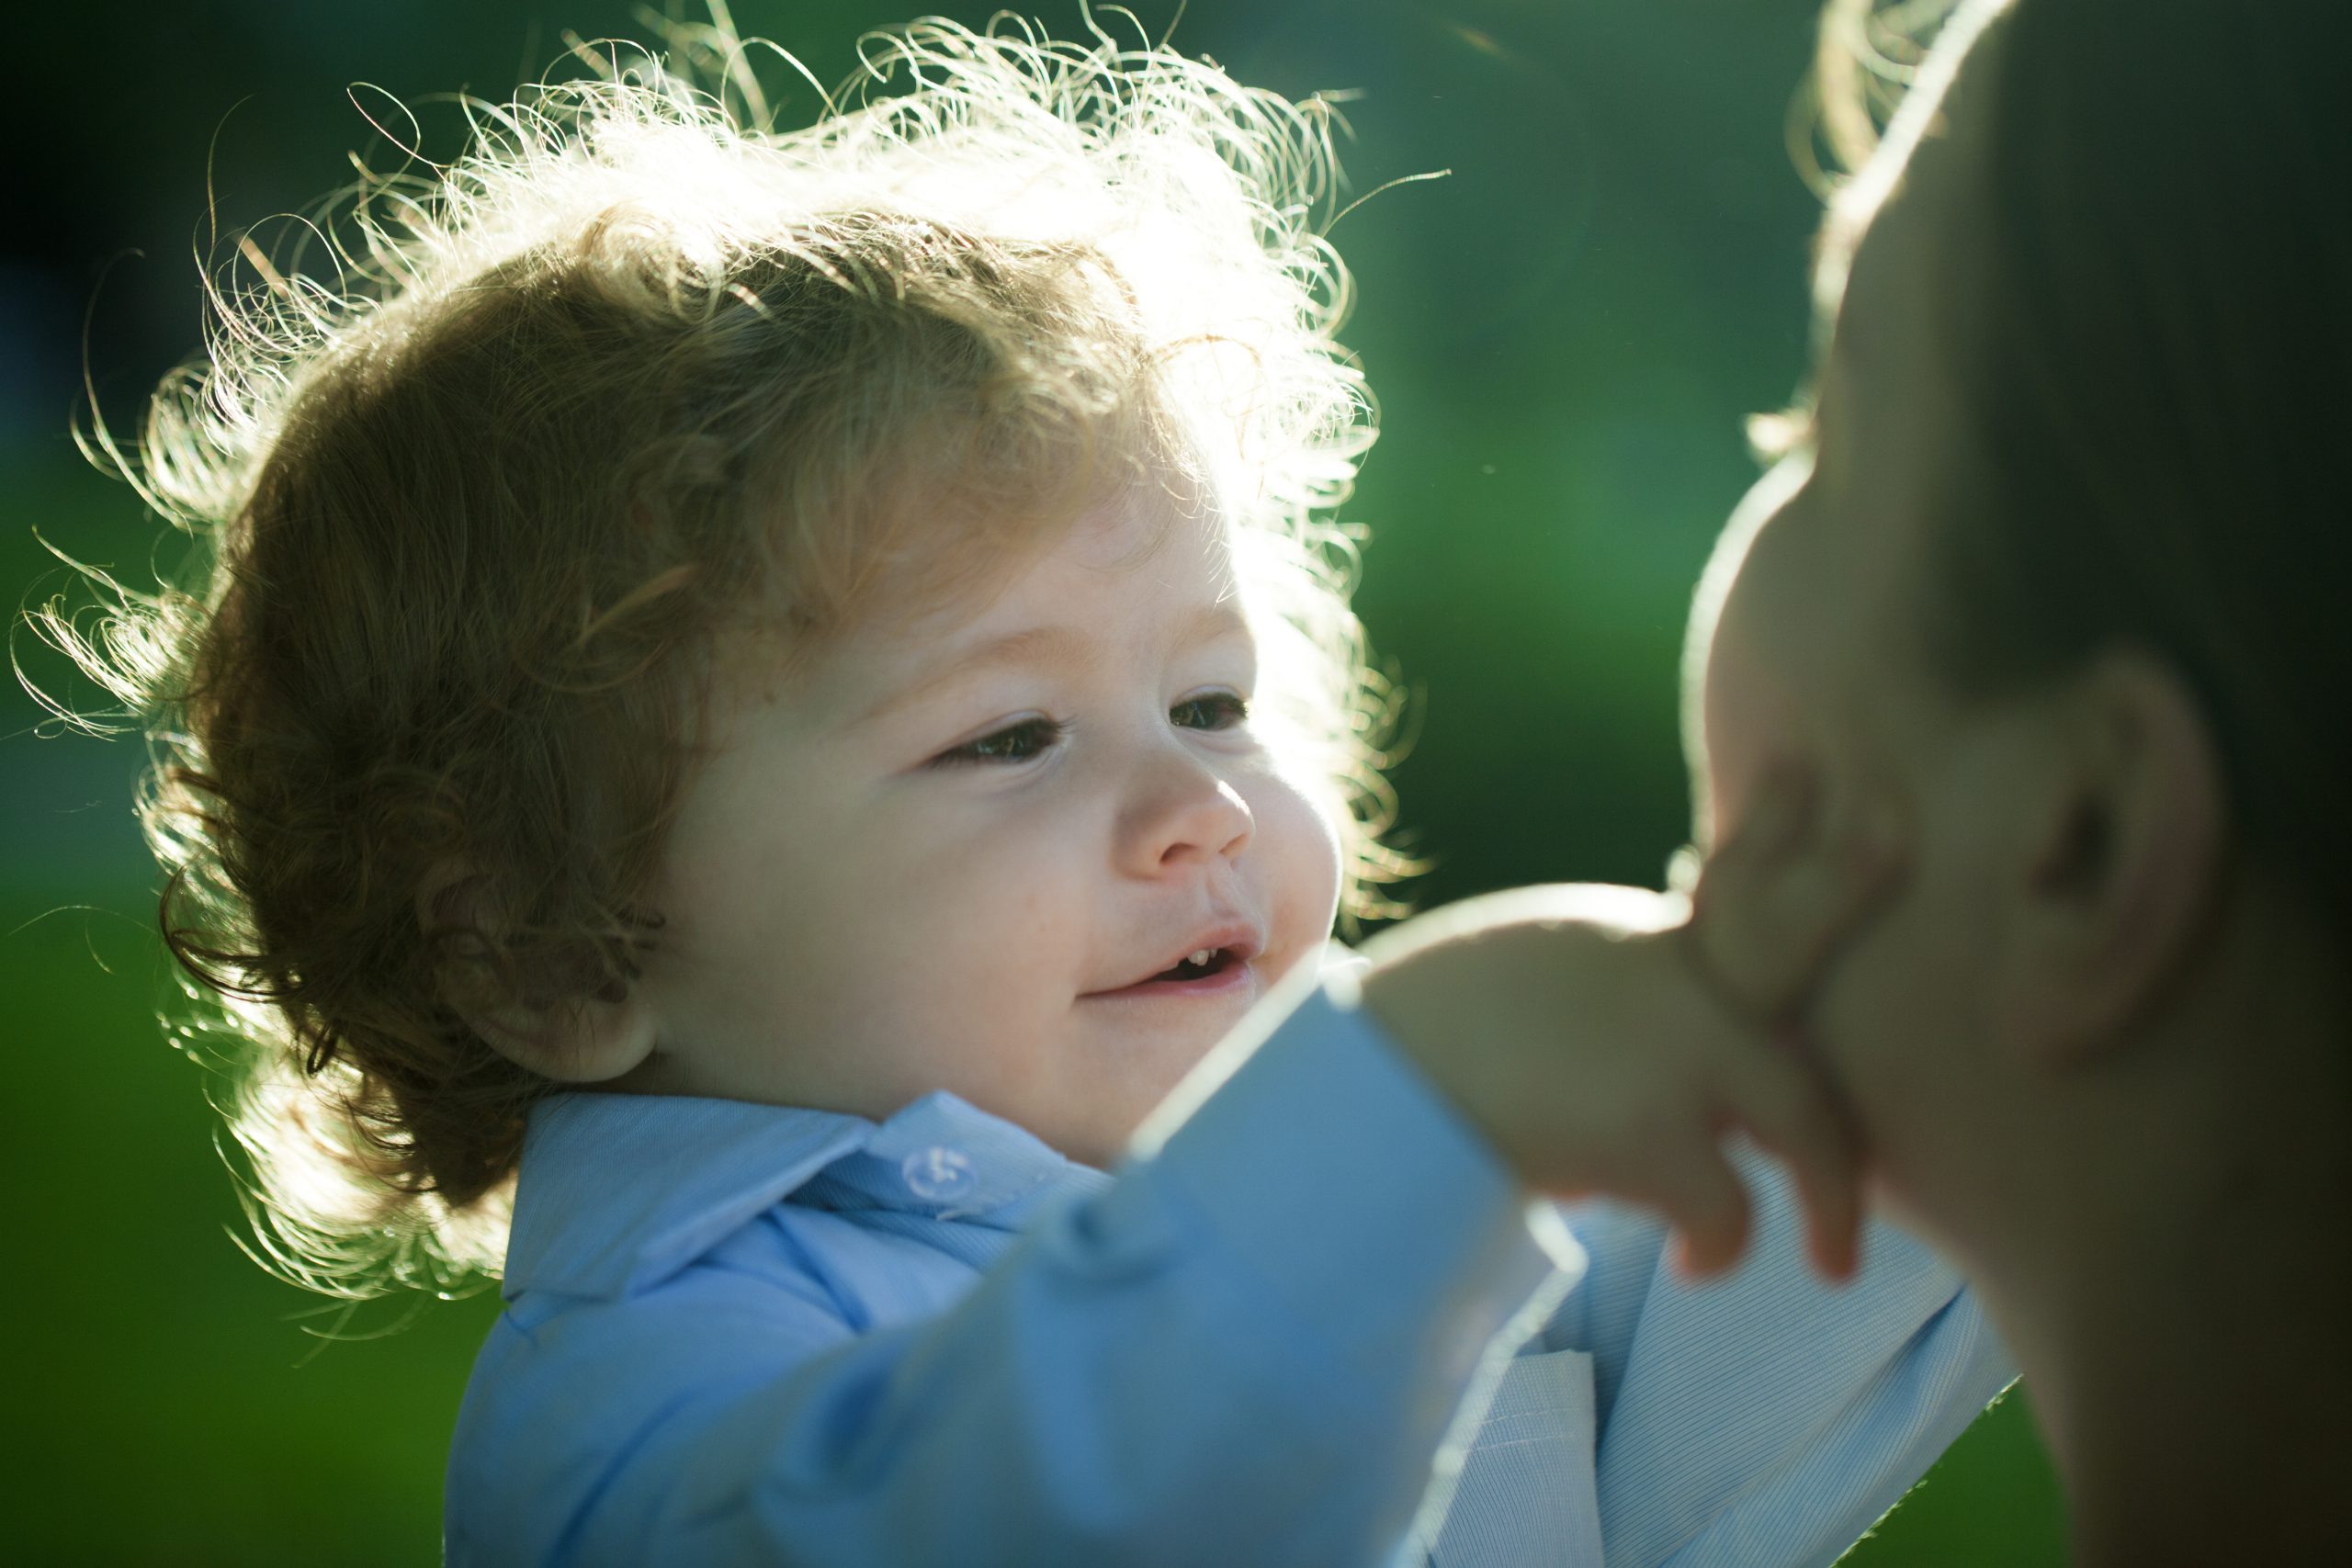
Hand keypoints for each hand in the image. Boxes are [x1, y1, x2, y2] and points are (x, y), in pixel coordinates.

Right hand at [1354, 770, 1898, 1279]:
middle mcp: (1661, 978)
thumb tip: (1624, 1051)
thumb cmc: (1413, 1047)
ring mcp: (1668, 1051)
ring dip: (1832, 1199)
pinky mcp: (1651, 1133)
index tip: (1817, 780)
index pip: (1725, 881)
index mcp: (1621, 947)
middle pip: (1791, 934)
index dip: (1780, 837)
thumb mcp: (1515, 986)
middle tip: (1896, 837)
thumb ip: (1591, 992)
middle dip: (1847, 888)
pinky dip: (1722, 1248)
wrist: (1364, 1087)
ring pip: (1804, 1119)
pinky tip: (1698, 1271)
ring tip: (1834, 1259)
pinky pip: (1729, 1209)